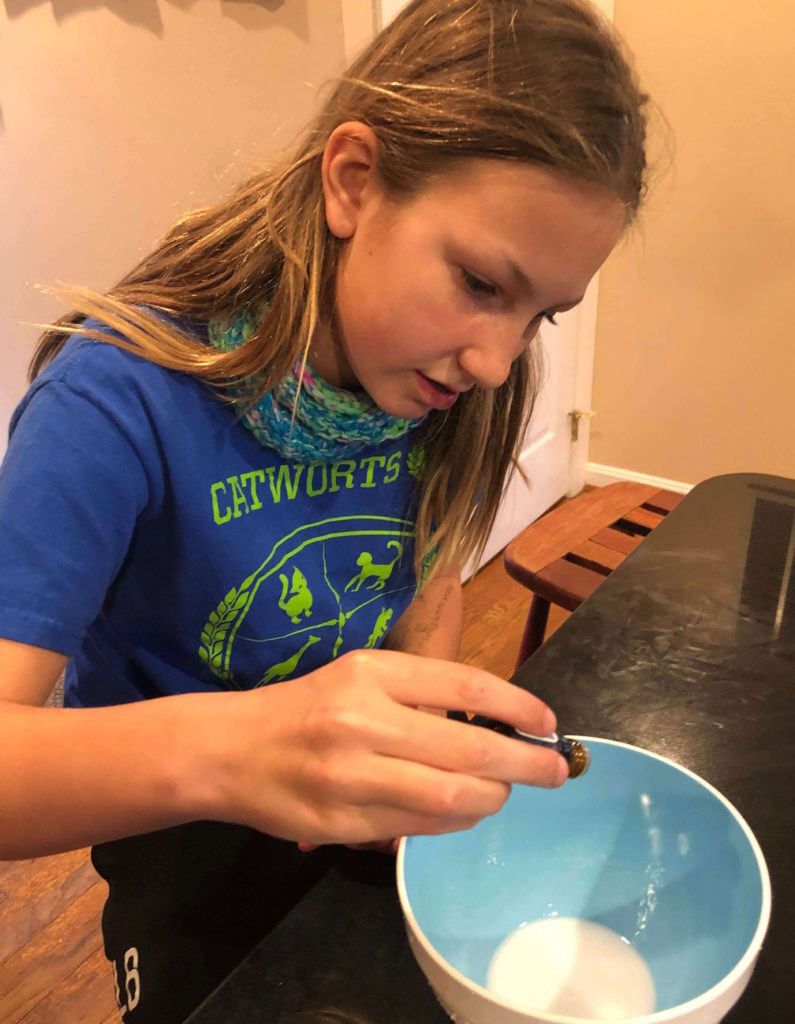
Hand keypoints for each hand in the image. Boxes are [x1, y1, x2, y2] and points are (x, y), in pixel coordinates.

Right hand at [215, 649, 566, 846]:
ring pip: (451, 799)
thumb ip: (420, 693)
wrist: (231, 750)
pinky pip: (418, 829)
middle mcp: (363, 720)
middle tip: (554, 773)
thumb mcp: (360, 677)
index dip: (518, 707)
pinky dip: (453, 822)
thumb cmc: (306, 706)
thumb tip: (498, 722)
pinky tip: (461, 813)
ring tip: (501, 794)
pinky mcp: (342, 824)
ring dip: (491, 800)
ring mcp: (351, 777)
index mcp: (371, 673)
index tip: (548, 723)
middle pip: (469, 751)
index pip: (465, 685)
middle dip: (525, 766)